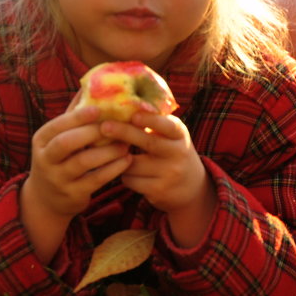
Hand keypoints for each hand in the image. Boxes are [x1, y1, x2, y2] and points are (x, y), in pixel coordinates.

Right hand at [20, 104, 131, 261]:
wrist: (46, 198)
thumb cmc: (58, 159)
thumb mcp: (57, 138)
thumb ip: (72, 115)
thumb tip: (90, 84)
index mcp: (41, 140)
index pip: (58, 125)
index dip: (78, 117)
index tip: (99, 110)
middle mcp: (45, 159)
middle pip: (67, 142)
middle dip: (93, 133)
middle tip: (117, 126)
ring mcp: (58, 178)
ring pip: (84, 161)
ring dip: (108, 151)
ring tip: (126, 144)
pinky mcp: (72, 194)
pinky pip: (96, 180)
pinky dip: (113, 169)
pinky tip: (127, 160)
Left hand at [100, 111, 216, 247]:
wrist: (191, 187)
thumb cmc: (171, 152)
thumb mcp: (171, 135)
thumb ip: (153, 122)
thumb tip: (121, 105)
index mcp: (179, 134)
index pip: (167, 125)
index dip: (151, 120)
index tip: (133, 114)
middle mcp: (178, 153)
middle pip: (148, 142)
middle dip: (124, 133)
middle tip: (104, 126)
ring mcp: (169, 173)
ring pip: (132, 163)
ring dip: (119, 158)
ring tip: (117, 153)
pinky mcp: (159, 190)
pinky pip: (130, 180)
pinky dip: (124, 175)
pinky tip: (128, 172)